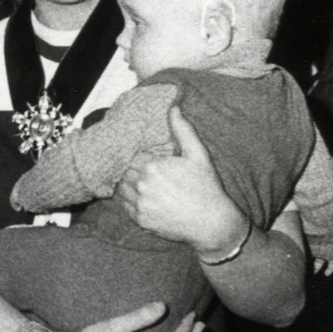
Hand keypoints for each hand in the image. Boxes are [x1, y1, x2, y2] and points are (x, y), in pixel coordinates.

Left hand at [117, 106, 245, 255]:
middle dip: (131, 168)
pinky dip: (129, 200)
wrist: (211, 223)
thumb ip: (183, 130)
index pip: (132, 155)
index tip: (146, 157)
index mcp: (153, 167)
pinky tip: (141, 196)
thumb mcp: (198, 154)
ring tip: (140, 182)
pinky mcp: (140, 219)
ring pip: (121, 187)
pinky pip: (124, 205)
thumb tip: (173, 108)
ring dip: (127, 183)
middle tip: (142, 170)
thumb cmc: (206, 186)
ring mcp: (140, 204)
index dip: (139, 155)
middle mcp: (142, 185)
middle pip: (124, 171)